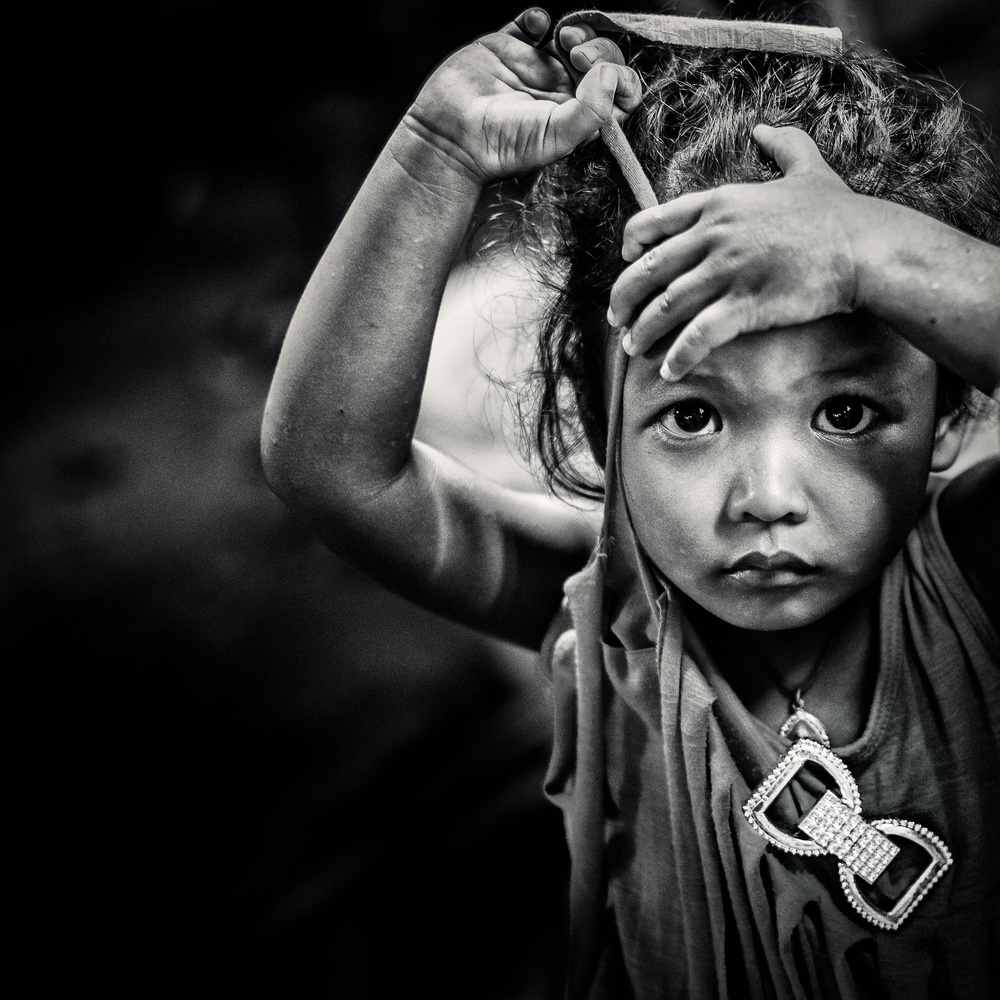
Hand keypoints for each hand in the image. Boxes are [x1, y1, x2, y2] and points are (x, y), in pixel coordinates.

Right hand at [403, 8, 641, 185]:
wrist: (451, 135)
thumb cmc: (502, 146)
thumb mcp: (556, 137)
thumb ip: (592, 109)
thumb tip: (612, 74)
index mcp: (577, 117)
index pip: (618, 94)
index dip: (620, 77)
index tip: (600, 74)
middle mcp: (560, 92)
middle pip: (600, 61)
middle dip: (599, 49)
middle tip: (577, 55)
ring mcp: (534, 68)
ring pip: (574, 38)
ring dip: (578, 29)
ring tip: (563, 39)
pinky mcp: (507, 49)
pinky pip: (532, 24)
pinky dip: (538, 16)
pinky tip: (536, 26)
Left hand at [607, 125, 860, 379]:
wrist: (866, 246)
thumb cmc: (837, 212)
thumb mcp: (807, 167)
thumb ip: (782, 146)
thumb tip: (765, 129)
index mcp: (718, 204)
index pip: (651, 222)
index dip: (630, 246)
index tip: (626, 263)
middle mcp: (715, 235)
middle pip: (648, 269)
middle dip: (623, 298)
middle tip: (617, 318)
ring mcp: (729, 271)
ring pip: (666, 305)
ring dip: (643, 331)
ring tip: (634, 348)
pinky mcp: (746, 304)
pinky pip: (699, 335)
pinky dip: (678, 356)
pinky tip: (669, 370)